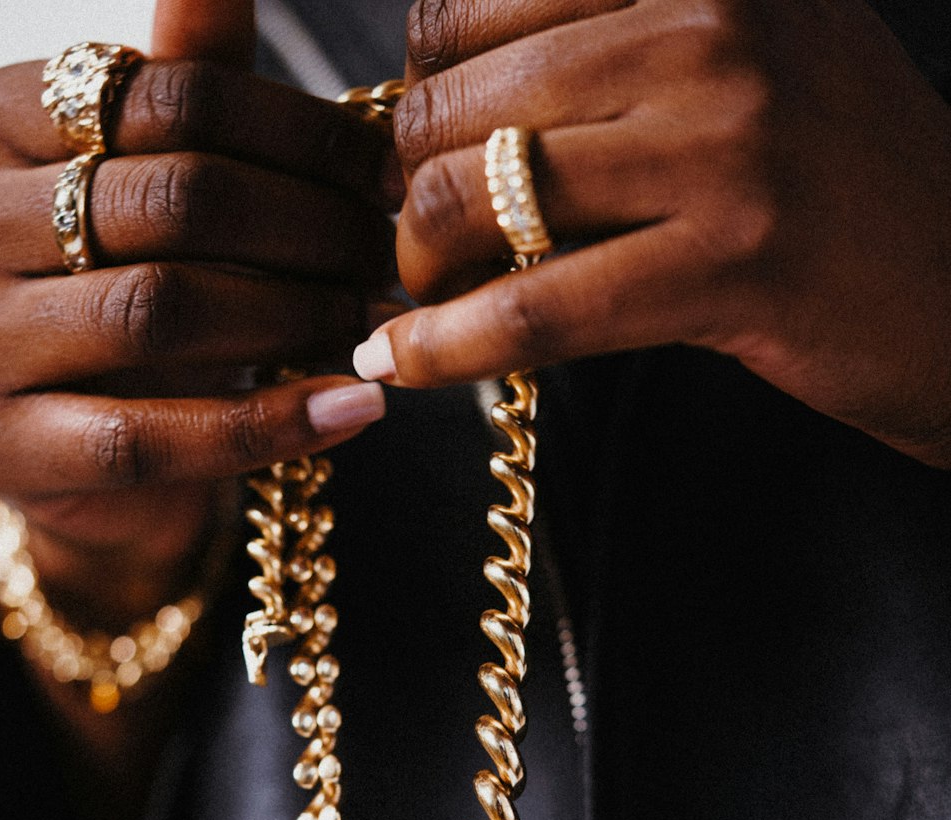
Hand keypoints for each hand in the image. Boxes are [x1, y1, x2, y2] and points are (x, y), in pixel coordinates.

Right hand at [0, 0, 395, 618]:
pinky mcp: (6, 445)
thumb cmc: (104, 289)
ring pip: (163, 311)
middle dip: (312, 228)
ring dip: (296, 315)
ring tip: (370, 322)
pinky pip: (150, 437)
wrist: (47, 448)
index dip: (303, 136)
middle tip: (386, 258)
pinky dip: (266, 423)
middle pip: (179, 200)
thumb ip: (181, 89)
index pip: (178, 97)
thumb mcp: (129, 177)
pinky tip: (352, 409)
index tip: (385, 179)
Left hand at [354, 0, 950, 467]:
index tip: (421, 149)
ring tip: (418, 301)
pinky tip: (402, 364)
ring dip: (416, 267)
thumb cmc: (836, 181)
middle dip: (403, 187)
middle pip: (455, 101)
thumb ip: (624, 39)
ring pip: (475, 198)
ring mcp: (728, 143)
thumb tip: (450, 82)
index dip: (419, 88)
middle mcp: (716, 23)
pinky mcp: (732, 264)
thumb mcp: (750, 54)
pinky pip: (536, 311)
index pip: (472, 0)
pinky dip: (446, 346)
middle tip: (412, 242)